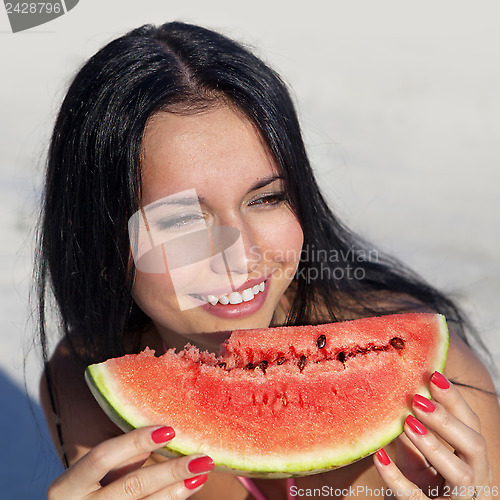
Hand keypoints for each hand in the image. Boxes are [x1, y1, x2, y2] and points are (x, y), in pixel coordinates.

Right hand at [47, 426, 214, 498]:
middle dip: (170, 471)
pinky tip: (189, 488)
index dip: (134, 441)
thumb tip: (160, 432)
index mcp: (66, 488)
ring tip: (202, 473)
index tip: (169, 429)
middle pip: (132, 486)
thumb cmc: (83, 494)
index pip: (101, 457)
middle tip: (202, 457)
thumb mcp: (88, 477)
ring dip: (178, 489)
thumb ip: (117, 458)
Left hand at [374, 371, 494, 499]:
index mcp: (471, 460)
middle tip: (417, 400)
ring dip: (434, 445)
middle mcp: (474, 480)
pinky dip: (396, 477)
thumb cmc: (417, 487)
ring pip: (460, 473)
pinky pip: (416, 499)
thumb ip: (413, 432)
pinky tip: (379, 456)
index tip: (433, 376)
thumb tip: (398, 394)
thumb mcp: (417, 458)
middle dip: (447, 420)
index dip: (455, 400)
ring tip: (407, 424)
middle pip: (475, 446)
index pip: (471, 425)